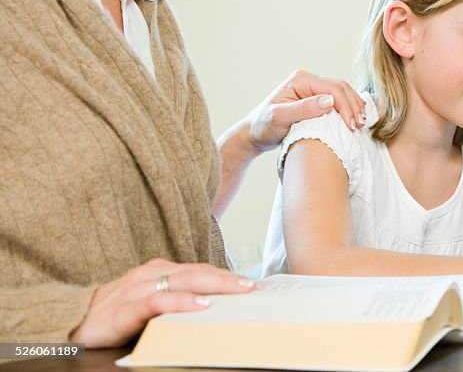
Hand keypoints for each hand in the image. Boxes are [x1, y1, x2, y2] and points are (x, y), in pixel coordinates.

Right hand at [69, 258, 256, 347]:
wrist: (73, 326)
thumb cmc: (116, 316)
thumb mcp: (151, 304)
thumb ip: (177, 300)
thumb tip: (213, 307)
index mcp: (159, 271)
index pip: (200, 271)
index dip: (227, 276)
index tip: (252, 284)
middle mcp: (151, 274)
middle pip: (198, 272)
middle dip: (229, 279)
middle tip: (254, 287)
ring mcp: (138, 287)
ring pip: (184, 281)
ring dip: (215, 285)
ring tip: (238, 291)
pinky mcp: (127, 306)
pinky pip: (158, 301)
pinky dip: (182, 302)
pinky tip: (200, 305)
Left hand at [244, 70, 365, 152]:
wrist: (255, 134)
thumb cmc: (263, 126)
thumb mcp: (279, 118)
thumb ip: (303, 109)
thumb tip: (329, 101)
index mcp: (301, 80)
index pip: (332, 89)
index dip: (345, 106)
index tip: (352, 125)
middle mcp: (308, 80)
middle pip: (341, 88)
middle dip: (353, 106)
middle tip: (361, 125)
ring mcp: (313, 88)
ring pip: (343, 92)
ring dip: (354, 106)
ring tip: (362, 122)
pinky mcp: (316, 98)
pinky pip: (338, 99)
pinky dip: (349, 107)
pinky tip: (356, 116)